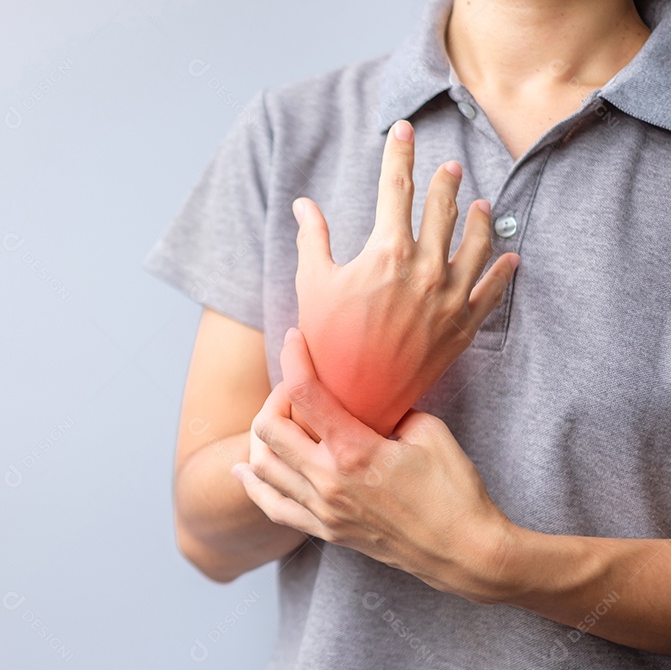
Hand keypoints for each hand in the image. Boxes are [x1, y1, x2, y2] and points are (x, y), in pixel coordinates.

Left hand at [236, 327, 516, 602]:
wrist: (464, 552)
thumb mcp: (428, 432)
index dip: (293, 358)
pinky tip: (245, 469)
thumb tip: (370, 397)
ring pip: (262, 467)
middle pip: (268, 428)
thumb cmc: (454, 491)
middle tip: (295, 389)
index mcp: (354, 450)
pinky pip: (273, 507)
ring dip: (263, 436)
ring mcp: (323, 510)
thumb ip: (391, 410)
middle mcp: (329, 480)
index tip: (293, 338)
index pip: (305, 393)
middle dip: (275, 399)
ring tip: (280, 420)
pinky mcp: (326, 531)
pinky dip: (254, 484)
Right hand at [293, 120, 518, 436]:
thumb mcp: (312, 285)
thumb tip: (303, 204)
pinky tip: (509, 256)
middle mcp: (425, 267)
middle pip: (442, 209)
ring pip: (475, 243)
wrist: (354, 397)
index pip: (395, 186)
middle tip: (452, 168)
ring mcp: (449, 297)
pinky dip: (503, 270)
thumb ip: (312, 239)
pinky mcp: (463, 326)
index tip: (405, 129)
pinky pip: (491, 290)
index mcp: (387, 251)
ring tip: (482, 205)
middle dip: (445, 183)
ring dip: (479, 220)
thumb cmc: (326, 340)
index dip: (399, 153)